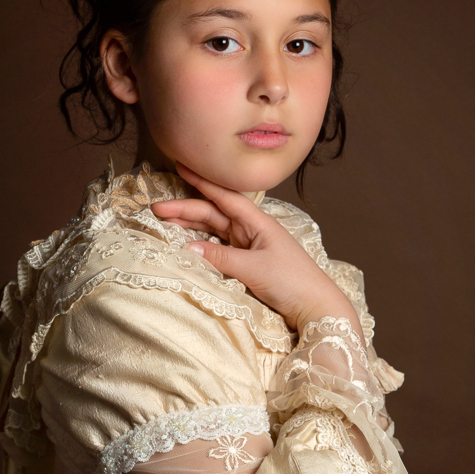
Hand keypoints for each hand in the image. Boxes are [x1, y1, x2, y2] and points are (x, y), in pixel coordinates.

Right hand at [150, 163, 363, 339]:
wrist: (316, 306)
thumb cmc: (292, 282)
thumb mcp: (253, 268)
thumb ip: (220, 258)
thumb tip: (187, 249)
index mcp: (258, 223)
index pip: (224, 197)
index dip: (202, 182)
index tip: (181, 167)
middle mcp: (252, 231)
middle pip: (214, 214)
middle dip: (185, 210)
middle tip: (157, 209)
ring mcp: (250, 247)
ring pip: (214, 230)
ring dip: (191, 226)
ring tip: (165, 224)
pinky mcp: (248, 264)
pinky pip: (219, 248)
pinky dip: (202, 245)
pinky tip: (187, 243)